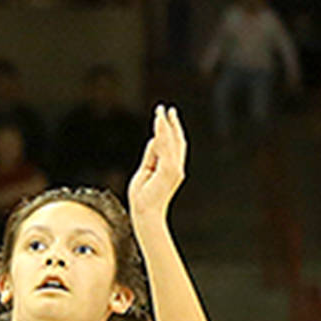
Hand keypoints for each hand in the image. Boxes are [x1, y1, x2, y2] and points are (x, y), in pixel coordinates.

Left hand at [128, 105, 186, 222]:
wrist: (145, 212)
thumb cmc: (143, 196)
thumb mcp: (145, 170)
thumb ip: (151, 155)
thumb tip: (154, 139)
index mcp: (172, 168)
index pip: (174, 145)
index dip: (172, 130)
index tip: (167, 117)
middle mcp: (177, 167)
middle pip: (176, 140)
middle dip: (172, 124)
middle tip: (167, 108)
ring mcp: (174, 169)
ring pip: (171, 141)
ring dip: (166, 124)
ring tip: (160, 111)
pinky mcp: (169, 170)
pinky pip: (166, 147)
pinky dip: (163, 133)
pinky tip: (159, 122)